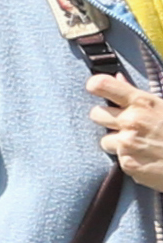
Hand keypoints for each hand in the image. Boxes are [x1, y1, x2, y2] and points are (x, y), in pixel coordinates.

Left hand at [98, 75, 162, 189]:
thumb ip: (139, 95)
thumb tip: (118, 78)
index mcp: (143, 102)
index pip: (102, 85)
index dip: (96, 85)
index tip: (95, 88)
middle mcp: (131, 121)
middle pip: (95, 114)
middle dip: (106, 118)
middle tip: (123, 123)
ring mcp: (127, 144)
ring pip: (105, 140)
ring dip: (117, 142)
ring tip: (141, 143)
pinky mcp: (127, 164)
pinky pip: (117, 159)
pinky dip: (129, 159)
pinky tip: (147, 157)